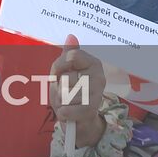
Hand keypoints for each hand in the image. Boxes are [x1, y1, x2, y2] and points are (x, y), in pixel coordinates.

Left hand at [49, 35, 106, 149]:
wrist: (81, 120)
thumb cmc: (71, 92)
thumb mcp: (64, 71)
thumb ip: (67, 55)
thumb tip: (71, 36)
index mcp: (93, 63)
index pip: (71, 56)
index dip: (59, 66)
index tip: (59, 73)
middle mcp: (99, 77)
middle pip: (65, 76)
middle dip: (59, 86)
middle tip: (65, 91)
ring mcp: (96, 94)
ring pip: (64, 93)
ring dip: (60, 100)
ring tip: (68, 102)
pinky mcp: (91, 111)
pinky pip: (66, 109)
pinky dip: (63, 113)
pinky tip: (69, 113)